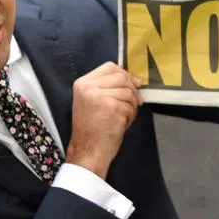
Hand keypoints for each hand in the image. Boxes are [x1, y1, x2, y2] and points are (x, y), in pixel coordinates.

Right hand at [66, 62, 143, 178]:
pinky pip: (130, 105)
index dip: (125, 74)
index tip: (135, 83)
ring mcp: (100, 96)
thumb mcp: (92, 101)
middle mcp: (88, 87)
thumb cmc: (92, 129)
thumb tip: (133, 79)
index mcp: (82, 83)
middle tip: (136, 102)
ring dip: (131, 106)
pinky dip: (131, 116)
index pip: (110, 67)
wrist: (87, 152)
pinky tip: (121, 124)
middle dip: (132, 89)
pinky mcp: (112, 107)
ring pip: (128, 91)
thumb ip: (107, 87)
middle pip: (121, 76)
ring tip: (122, 118)